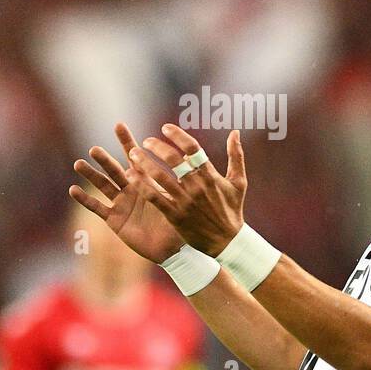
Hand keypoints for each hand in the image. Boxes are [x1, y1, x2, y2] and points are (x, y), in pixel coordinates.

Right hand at [69, 123, 185, 263]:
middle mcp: (131, 189)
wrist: (172, 249)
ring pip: (103, 186)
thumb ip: (179, 179)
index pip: (135, 156)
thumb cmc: (179, 223)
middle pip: (115, 169)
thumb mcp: (179, 198)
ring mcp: (121, 204)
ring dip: (91, 174)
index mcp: (146, 181)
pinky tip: (73, 189)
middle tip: (95, 149)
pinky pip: (98, 208)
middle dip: (105, 159)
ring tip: (79, 163)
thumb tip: (190, 156)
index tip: (119, 125)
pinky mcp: (114, 219)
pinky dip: (85, 199)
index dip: (127, 141)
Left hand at [124, 124, 247, 255]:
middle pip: (174, 160)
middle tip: (145, 141)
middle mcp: (197, 186)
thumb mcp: (239, 182)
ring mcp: (185, 201)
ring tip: (133, 153)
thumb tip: (235, 132)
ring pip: (160, 177)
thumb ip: (236, 155)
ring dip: (145, 163)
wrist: (227, 242)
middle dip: (157, 147)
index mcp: (211, 175)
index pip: (193, 148)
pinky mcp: (175, 215)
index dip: (177, 135)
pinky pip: (155, 197)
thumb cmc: (232, 210)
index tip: (165, 128)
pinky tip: (131, 176)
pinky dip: (142, 185)